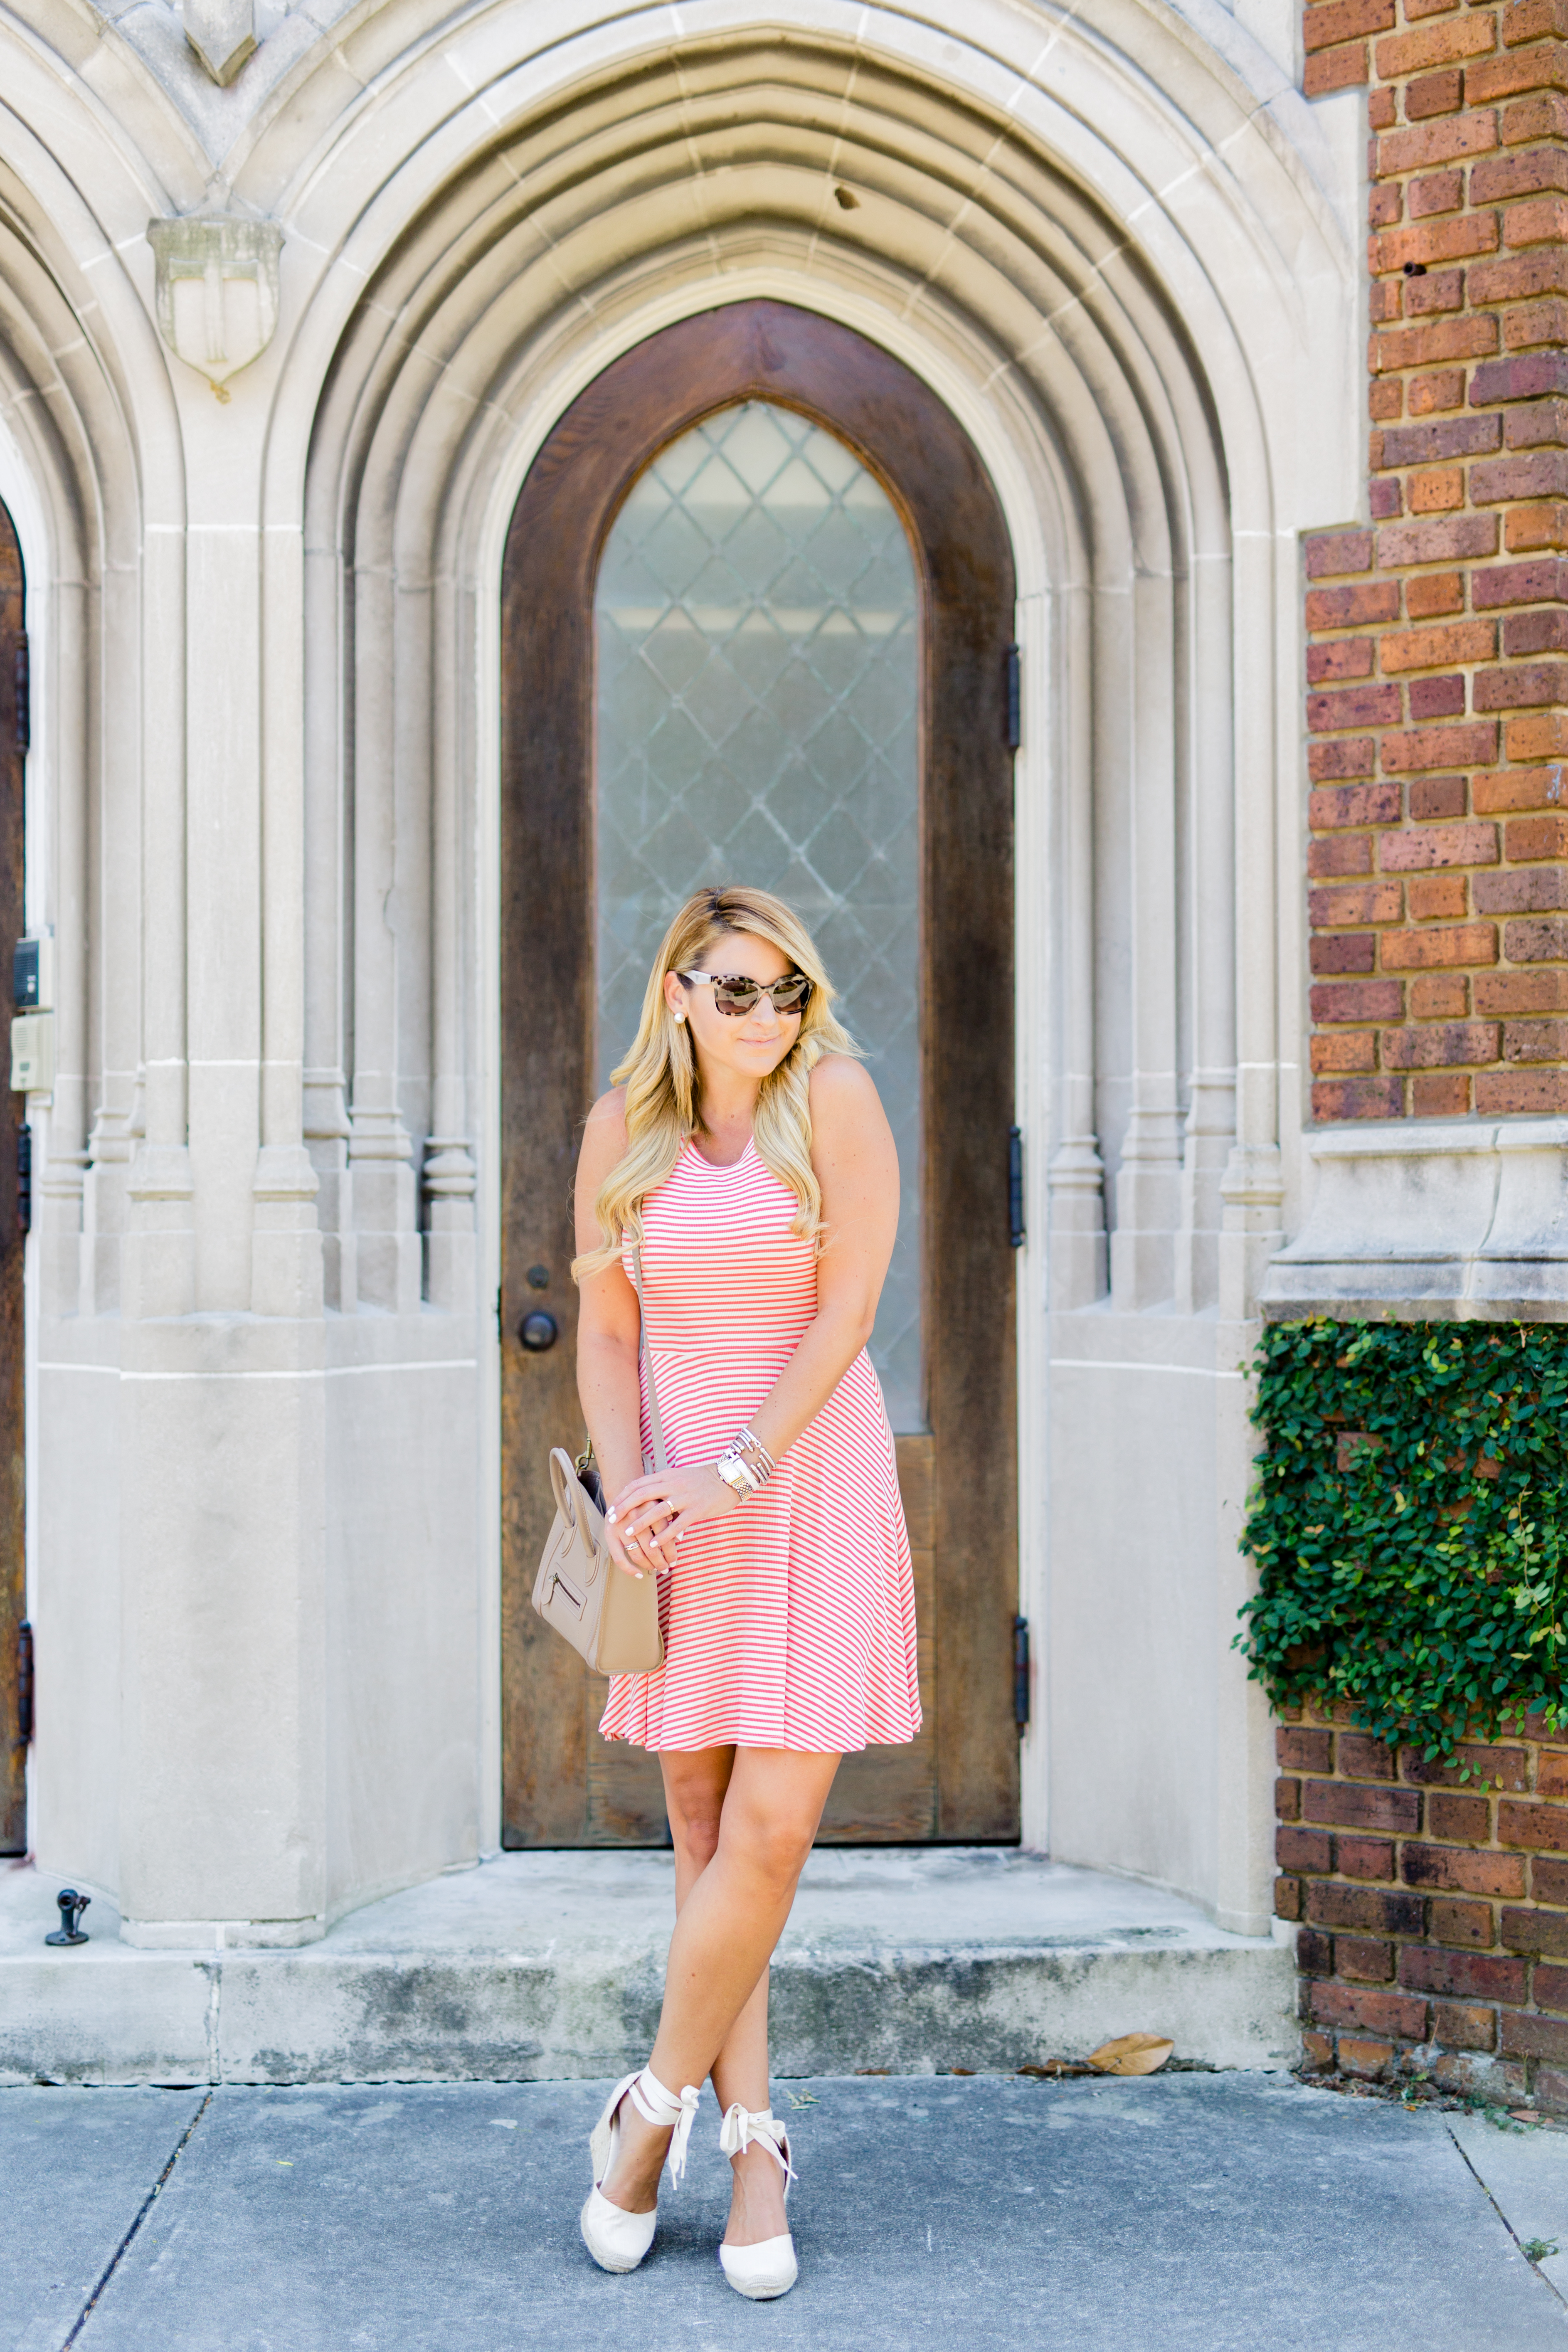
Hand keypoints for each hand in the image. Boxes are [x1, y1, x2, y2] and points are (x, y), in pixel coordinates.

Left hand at [604, 1461, 740, 1575]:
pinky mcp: (697, 1510)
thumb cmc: (702, 1480)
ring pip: (658, 1510)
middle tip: (613, 1520)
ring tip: (628, 1534)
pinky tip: (654, 1545)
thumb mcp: (679, 1478)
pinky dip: (664, 1535)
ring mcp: (685, 1497)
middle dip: (625, 1508)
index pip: (638, 1484)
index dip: (623, 1496)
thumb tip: (643, 1499)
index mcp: (667, 1476)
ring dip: (641, 1523)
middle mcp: (673, 1484)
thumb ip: (662, 1486)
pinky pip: (677, 1524)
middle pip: (642, 1494)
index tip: (612, 1507)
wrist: (728, 1479)